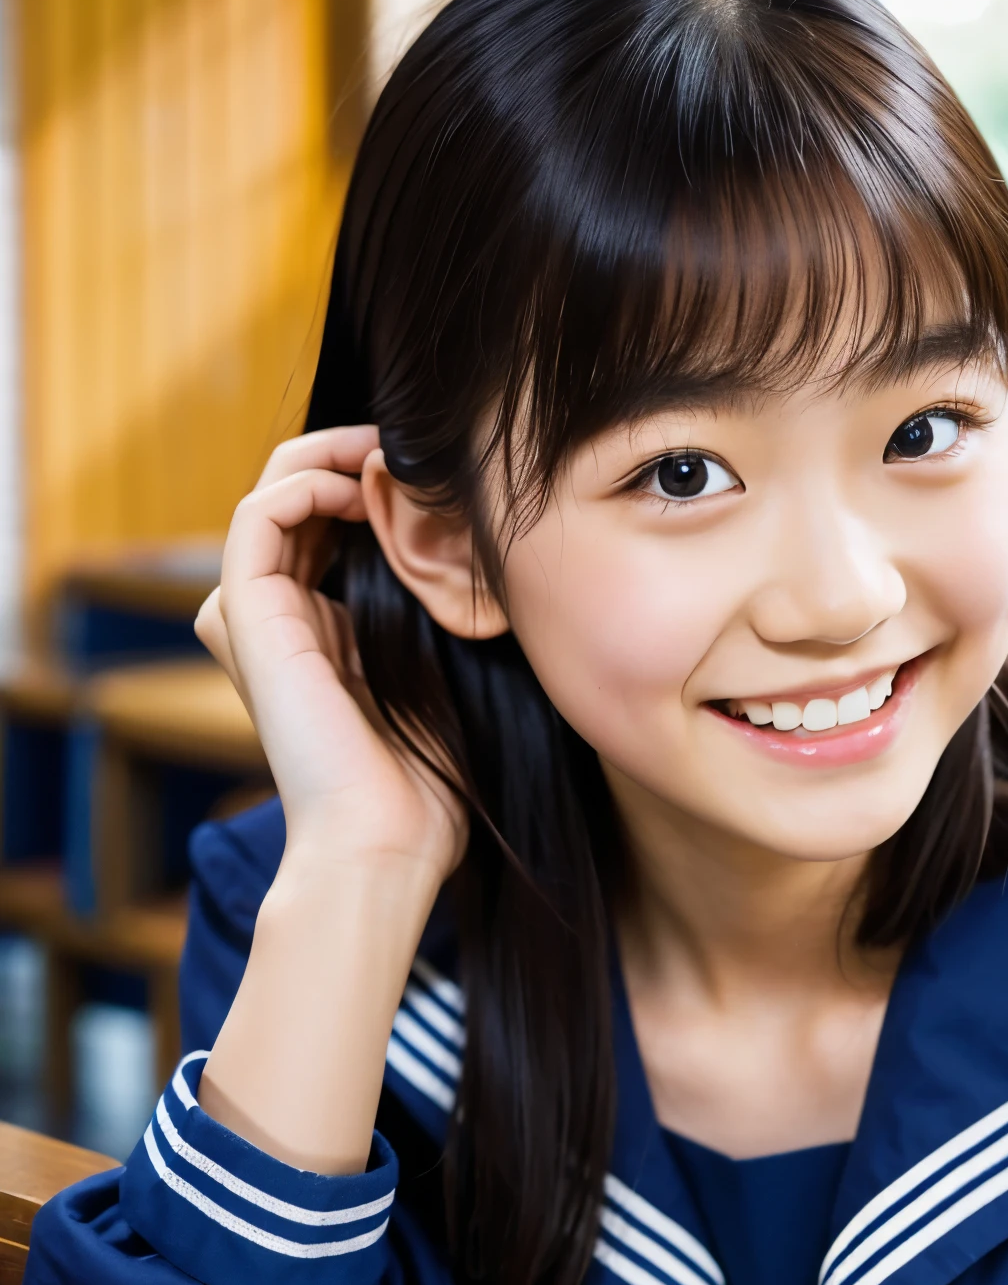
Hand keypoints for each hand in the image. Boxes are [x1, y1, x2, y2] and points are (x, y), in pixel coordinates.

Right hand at [196, 426, 468, 884]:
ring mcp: (255, 614)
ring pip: (277, 491)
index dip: (382, 482)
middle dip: (360, 457)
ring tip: (397, 453)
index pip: (335, 522)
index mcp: (319, 627)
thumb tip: (486, 541)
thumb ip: (442, 606)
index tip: (444, 471)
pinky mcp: (244, 614)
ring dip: (335, 456)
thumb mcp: (446, 668)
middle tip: (419, 447)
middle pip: (304, 497)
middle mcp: (279, 614)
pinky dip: (309, 481)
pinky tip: (367, 486)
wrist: (384, 838)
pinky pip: (259, 514)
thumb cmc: (429, 773)